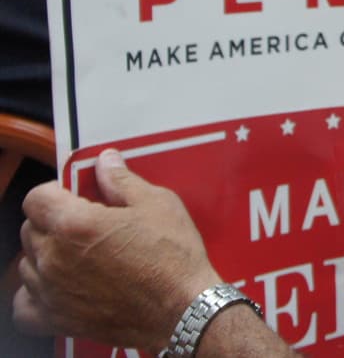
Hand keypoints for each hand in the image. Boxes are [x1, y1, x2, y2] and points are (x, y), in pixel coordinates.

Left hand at [14, 149, 220, 352]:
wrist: (182, 309)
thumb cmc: (173, 259)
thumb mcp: (157, 204)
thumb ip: (122, 181)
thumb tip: (106, 162)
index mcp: (75, 224)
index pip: (36, 198)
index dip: (54, 191)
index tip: (72, 194)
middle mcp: (55, 258)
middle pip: (30, 229)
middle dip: (52, 220)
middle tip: (84, 221)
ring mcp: (53, 291)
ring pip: (27, 263)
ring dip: (45, 254)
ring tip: (76, 253)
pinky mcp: (58, 318)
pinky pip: (24, 306)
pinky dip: (34, 294)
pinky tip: (57, 284)